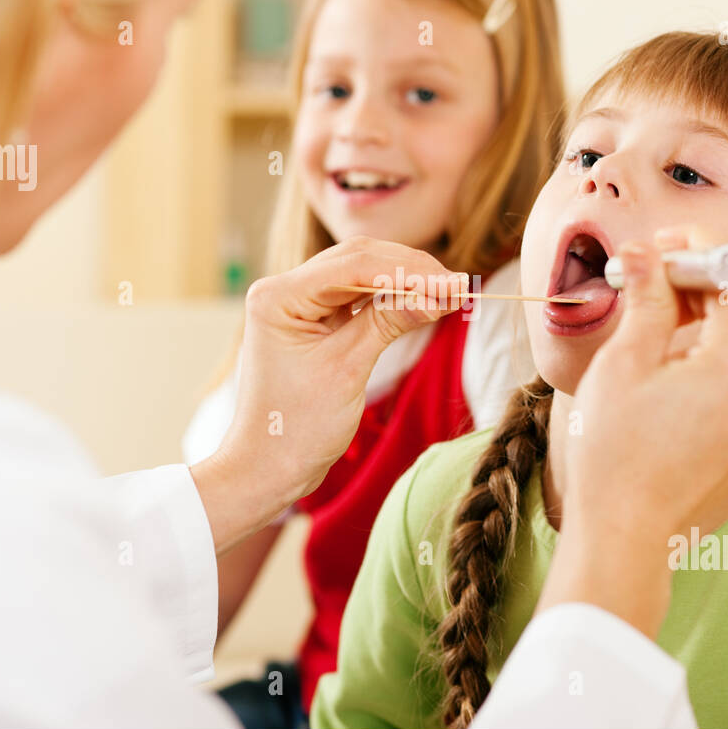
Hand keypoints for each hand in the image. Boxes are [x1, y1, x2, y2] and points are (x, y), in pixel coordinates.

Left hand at [193, 237, 465, 550]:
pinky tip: (424, 302)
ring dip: (405, 282)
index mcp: (279, 296)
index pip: (352, 266)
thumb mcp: (348, 369)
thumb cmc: (297, 428)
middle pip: (357, 261)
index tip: (454, 284)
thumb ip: (390, 322)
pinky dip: (391, 299)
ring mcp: (297, 303)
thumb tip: (442, 293)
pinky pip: (357, 298)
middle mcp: (283, 289)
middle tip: (460, 287)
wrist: (268, 468)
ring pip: (361, 275)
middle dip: (410, 271)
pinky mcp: (313, 320)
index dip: (408, 272)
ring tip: (451, 293)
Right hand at [539, 229, 727, 636]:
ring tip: (660, 343)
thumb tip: (646, 252)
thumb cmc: (613, 456)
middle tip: (655, 284)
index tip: (662, 249)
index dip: (697, 251)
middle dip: (705, 289)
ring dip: (713, 334)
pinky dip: (725, 378)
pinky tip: (680, 390)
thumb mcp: (621, 366)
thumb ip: (646, 299)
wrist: (626, 540)